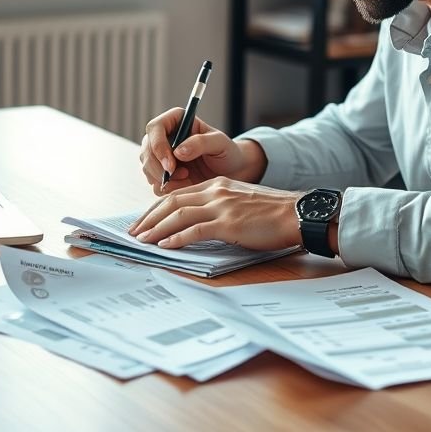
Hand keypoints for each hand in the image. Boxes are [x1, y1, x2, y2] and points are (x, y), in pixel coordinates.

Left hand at [126, 177, 302, 249]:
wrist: (297, 214)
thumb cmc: (272, 214)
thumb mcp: (240, 203)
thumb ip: (219, 209)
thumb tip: (198, 226)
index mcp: (217, 185)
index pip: (177, 195)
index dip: (156, 209)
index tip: (143, 222)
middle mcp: (215, 191)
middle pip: (171, 202)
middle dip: (148, 218)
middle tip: (133, 232)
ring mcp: (221, 206)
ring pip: (178, 214)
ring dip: (156, 229)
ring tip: (142, 240)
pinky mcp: (228, 223)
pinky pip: (194, 230)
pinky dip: (176, 238)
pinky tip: (165, 246)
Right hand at [138, 107, 262, 193]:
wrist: (230, 172)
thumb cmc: (227, 152)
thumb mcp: (220, 143)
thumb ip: (201, 143)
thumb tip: (178, 151)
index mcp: (176, 121)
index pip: (155, 128)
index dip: (158, 147)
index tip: (170, 165)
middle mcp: (164, 136)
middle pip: (146, 150)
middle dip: (159, 168)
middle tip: (182, 176)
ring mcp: (160, 156)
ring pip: (147, 168)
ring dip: (165, 179)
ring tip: (189, 179)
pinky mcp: (162, 173)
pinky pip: (154, 183)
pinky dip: (168, 189)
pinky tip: (186, 185)